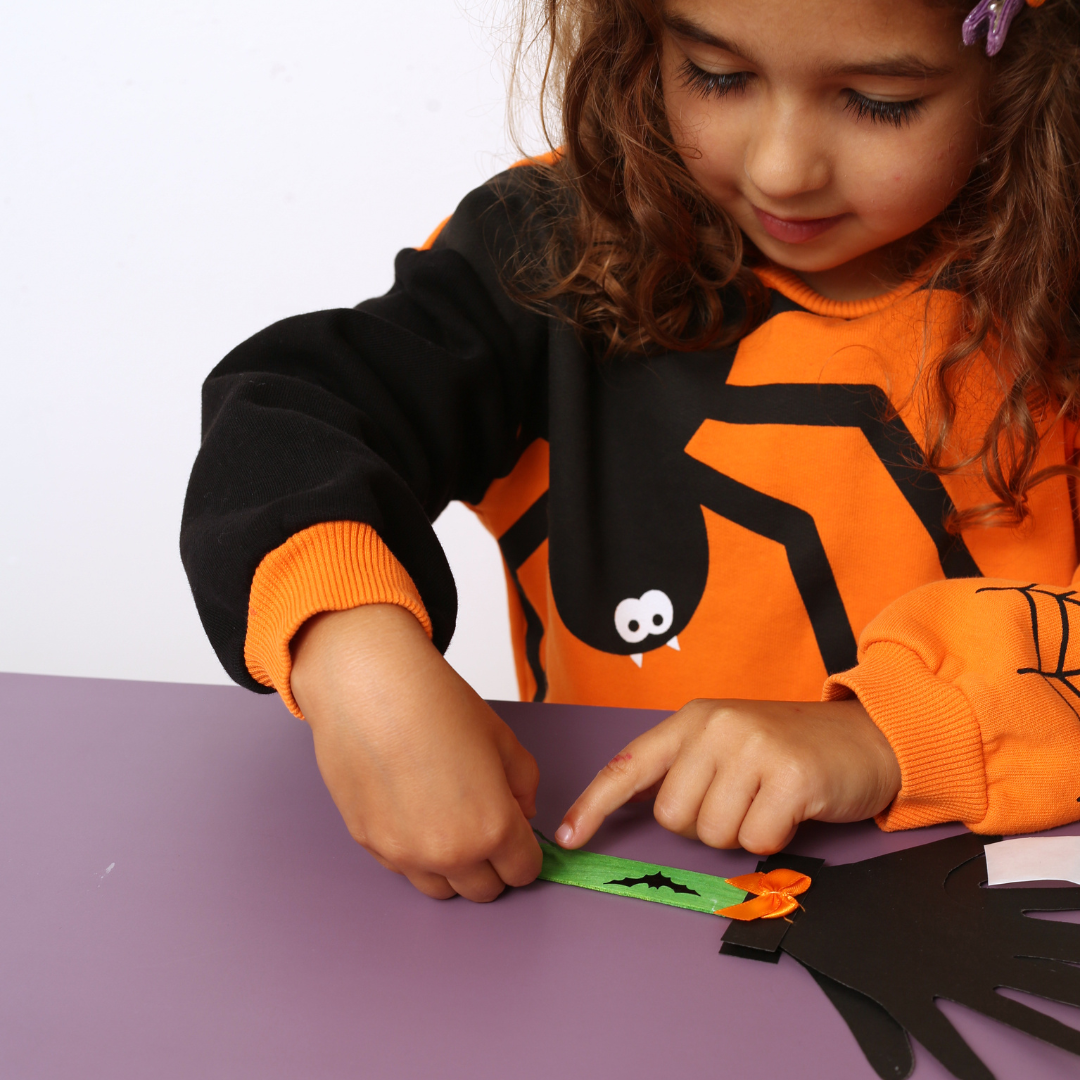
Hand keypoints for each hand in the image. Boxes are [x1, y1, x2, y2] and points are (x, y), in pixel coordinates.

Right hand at [290, 604, 541, 900]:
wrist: (370, 686)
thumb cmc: (436, 705)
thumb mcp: (502, 739)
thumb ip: (524, 784)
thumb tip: (521, 811)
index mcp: (492, 829)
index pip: (523, 872)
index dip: (526, 853)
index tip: (518, 838)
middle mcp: (448, 853)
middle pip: (484, 891)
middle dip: (493, 865)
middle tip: (485, 827)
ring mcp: (404, 854)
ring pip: (441, 890)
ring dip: (453, 868)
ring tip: (448, 822)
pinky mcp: (368, 843)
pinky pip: (403, 869)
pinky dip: (415, 853)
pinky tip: (414, 811)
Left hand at [555, 698, 900, 854]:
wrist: (869, 737)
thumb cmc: (791, 749)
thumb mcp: (730, 743)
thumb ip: (687, 767)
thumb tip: (642, 809)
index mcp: (694, 720)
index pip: (630, 764)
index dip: (594, 803)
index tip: (569, 836)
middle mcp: (716, 727)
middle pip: (672, 816)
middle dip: (704, 825)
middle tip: (742, 801)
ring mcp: (753, 748)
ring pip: (712, 834)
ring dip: (741, 833)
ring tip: (768, 801)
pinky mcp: (789, 776)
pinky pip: (756, 839)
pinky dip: (774, 837)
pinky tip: (791, 809)